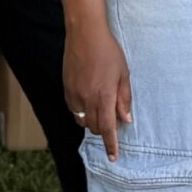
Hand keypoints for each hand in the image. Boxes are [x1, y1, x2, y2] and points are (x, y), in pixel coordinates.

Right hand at [62, 26, 132, 160]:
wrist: (85, 34)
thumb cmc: (108, 51)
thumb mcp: (123, 74)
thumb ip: (124, 99)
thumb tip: (126, 120)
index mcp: (104, 96)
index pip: (107, 128)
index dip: (110, 144)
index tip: (113, 156)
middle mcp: (87, 99)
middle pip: (94, 127)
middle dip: (104, 129)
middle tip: (114, 117)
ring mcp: (74, 95)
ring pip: (82, 120)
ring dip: (92, 121)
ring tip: (101, 108)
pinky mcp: (66, 89)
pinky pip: (73, 110)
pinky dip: (82, 112)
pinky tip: (89, 100)